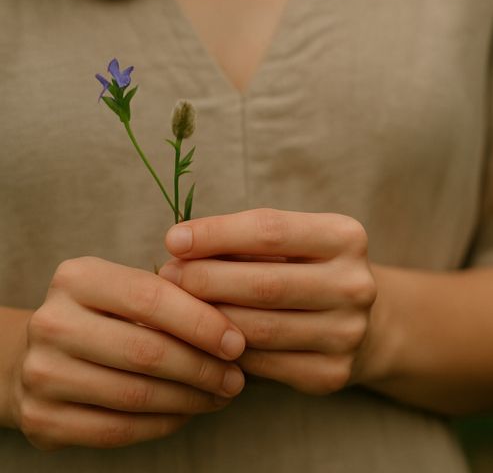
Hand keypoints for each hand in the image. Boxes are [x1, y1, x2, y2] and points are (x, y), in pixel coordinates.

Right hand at [10, 257, 246, 449]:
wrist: (44, 356)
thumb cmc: (109, 317)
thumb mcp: (131, 290)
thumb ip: (175, 296)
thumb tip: (236, 330)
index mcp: (77, 278)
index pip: (150, 299)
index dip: (201, 324)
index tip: (238, 344)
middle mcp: (51, 322)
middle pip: (145, 351)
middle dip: (202, 368)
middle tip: (236, 379)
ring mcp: (40, 373)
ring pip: (134, 394)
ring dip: (189, 399)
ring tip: (221, 396)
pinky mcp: (40, 418)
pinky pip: (116, 429)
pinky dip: (162, 423)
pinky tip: (187, 414)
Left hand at [159, 209, 376, 395]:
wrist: (361, 323)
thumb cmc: (305, 270)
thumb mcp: (290, 242)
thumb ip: (244, 241)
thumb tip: (180, 248)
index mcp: (346, 237)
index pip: (271, 230)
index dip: (217, 234)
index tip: (174, 240)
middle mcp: (355, 284)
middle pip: (265, 283)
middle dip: (205, 279)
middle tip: (168, 276)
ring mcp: (347, 332)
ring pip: (259, 329)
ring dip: (208, 320)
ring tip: (177, 309)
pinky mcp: (333, 373)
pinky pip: (262, 365)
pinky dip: (226, 353)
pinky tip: (204, 342)